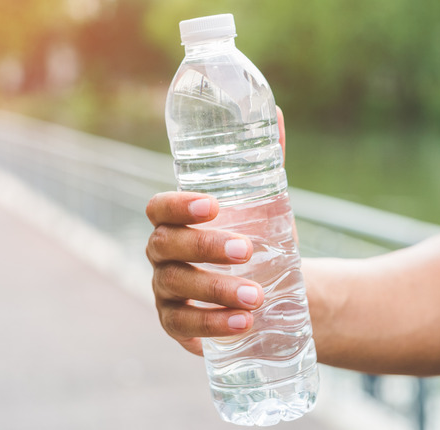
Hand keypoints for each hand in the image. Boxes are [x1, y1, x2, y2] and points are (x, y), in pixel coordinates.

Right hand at [145, 107, 285, 355]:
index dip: (179, 206)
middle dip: (206, 247)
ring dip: (216, 290)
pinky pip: (184, 326)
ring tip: (258, 297)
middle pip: (166, 246)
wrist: (274, 290)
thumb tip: (280, 114)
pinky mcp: (176, 325)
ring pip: (176, 287)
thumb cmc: (260, 240)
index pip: (159, 208)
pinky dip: (213, 325)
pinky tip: (244, 323)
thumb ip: (266, 163)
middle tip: (247, 251)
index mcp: (176, 221)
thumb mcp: (265, 205)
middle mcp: (162, 254)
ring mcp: (165, 291)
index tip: (212, 205)